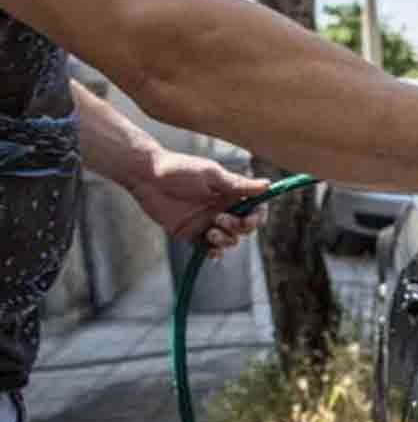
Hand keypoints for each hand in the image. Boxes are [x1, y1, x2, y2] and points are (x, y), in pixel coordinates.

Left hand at [131, 149, 270, 257]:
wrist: (146, 177)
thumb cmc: (179, 169)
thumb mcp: (211, 175)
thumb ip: (238, 184)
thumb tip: (268, 185)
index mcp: (231, 194)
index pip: (255, 209)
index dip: (258, 217)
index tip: (251, 219)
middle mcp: (223, 208)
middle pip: (245, 228)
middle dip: (239, 228)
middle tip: (220, 218)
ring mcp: (208, 222)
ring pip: (230, 240)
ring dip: (226, 240)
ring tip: (210, 232)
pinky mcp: (192, 234)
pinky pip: (209, 249)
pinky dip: (214, 252)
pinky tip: (210, 251)